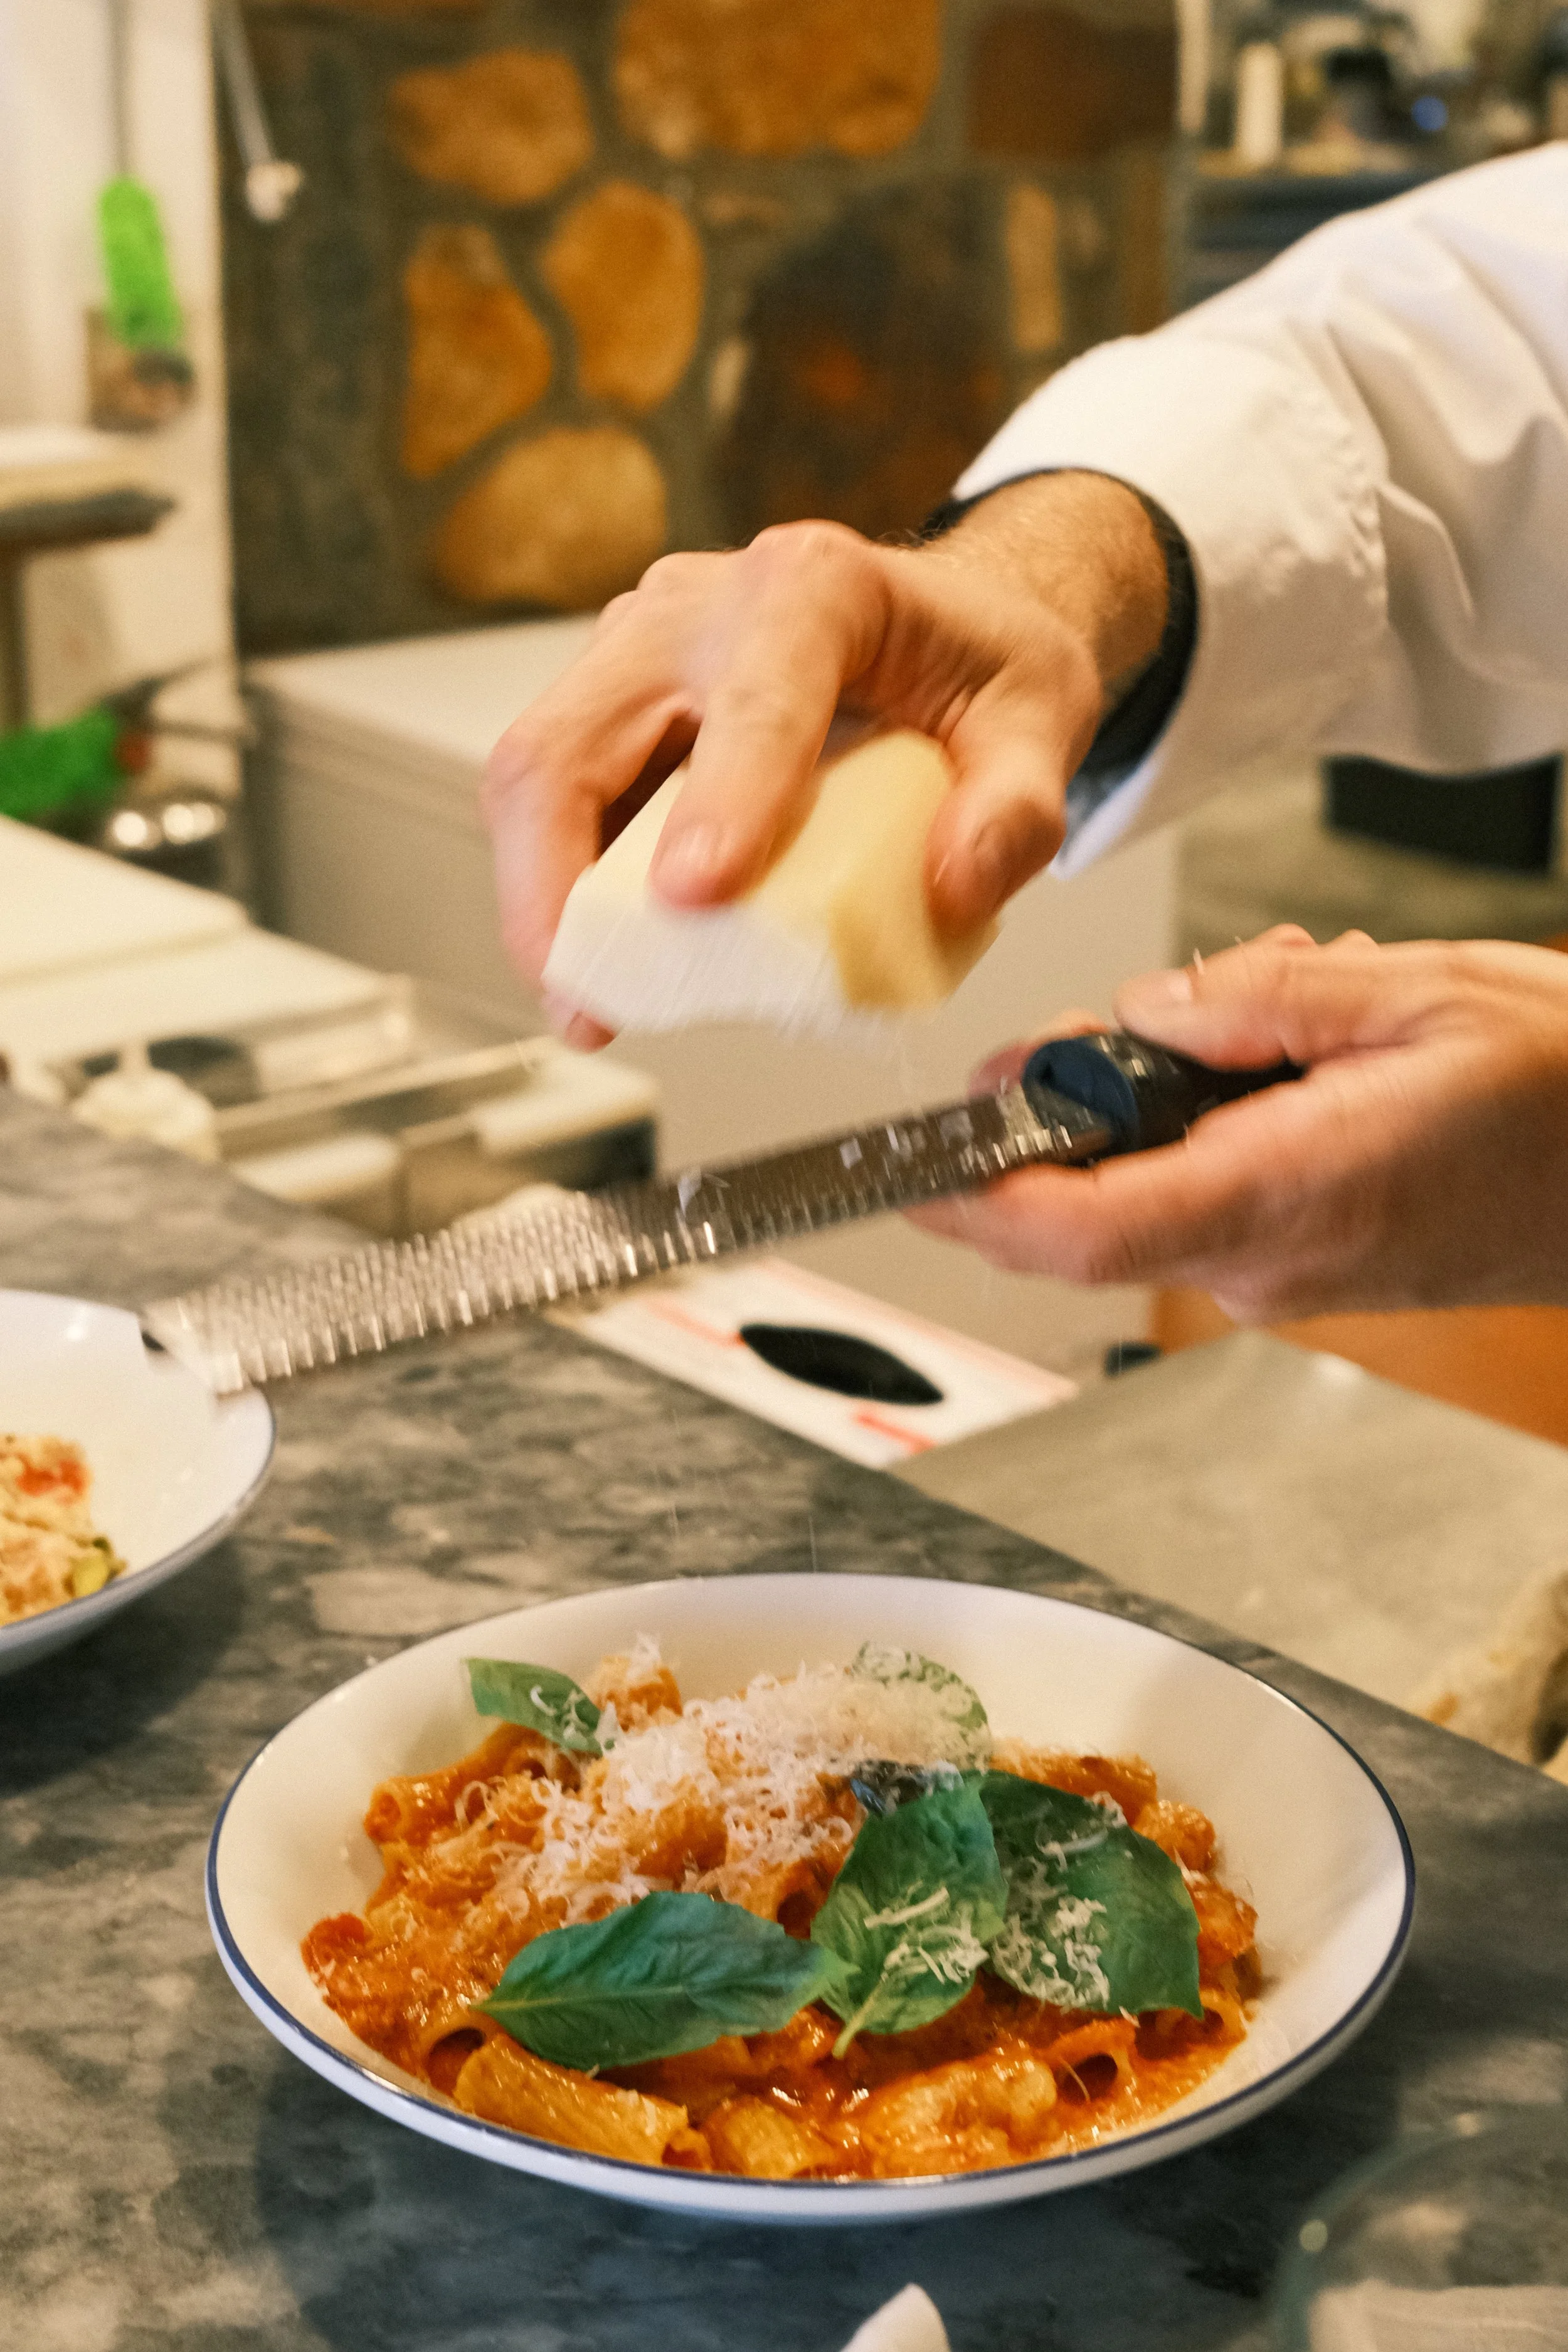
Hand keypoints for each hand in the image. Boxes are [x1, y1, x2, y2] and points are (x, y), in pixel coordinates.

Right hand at [481, 475, 1166, 1044]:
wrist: (949, 625)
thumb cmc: (980, 664)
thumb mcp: (1042, 721)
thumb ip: (1018, 809)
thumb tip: (953, 886)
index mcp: (815, 586)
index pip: (753, 694)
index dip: (718, 795)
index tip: (696, 895)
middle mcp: (701, 605)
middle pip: (575, 733)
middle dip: (558, 876)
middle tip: (592, 991)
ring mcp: (641, 654)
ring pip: (539, 769)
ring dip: (541, 898)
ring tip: (588, 1000)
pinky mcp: (617, 709)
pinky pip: (560, 800)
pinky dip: (563, 891)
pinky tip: (599, 965)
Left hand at [911, 928, 1567, 1315]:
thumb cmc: (1566, 1088)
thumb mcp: (1414, 992)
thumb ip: (1255, 998)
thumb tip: (1143, 1011)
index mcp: (1286, 1194)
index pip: (1077, 1231)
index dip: (972, 1202)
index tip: (903, 1167)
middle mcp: (1268, 1257)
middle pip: (1088, 1200)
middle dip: (1074, 1101)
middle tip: (1130, 1016)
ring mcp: (1285, 1272)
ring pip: (1148, 1184)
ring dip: (1169, 1093)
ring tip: (1284, 1013)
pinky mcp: (1303, 1263)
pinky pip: (1207, 1188)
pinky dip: (1217, 1116)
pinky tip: (1300, 1052)